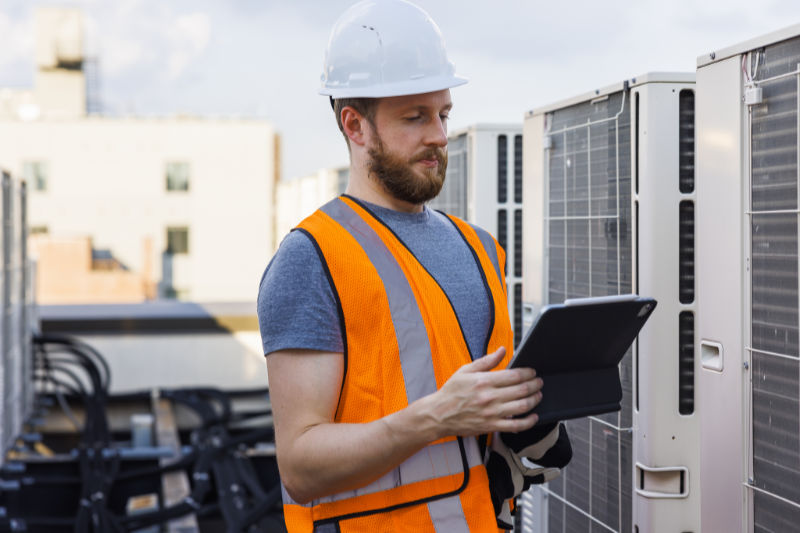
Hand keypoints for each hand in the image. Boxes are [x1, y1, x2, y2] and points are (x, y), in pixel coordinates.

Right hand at [421, 347, 542, 438]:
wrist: (439, 415)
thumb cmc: (451, 392)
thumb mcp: (465, 371)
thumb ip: (486, 361)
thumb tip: (502, 350)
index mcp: (484, 381)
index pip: (514, 375)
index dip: (528, 373)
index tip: (533, 372)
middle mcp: (490, 397)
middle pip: (521, 390)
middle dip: (535, 384)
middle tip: (539, 382)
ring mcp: (492, 413)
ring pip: (522, 406)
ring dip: (534, 400)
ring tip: (538, 395)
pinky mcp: (492, 426)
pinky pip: (515, 426)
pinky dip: (528, 422)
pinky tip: (533, 417)